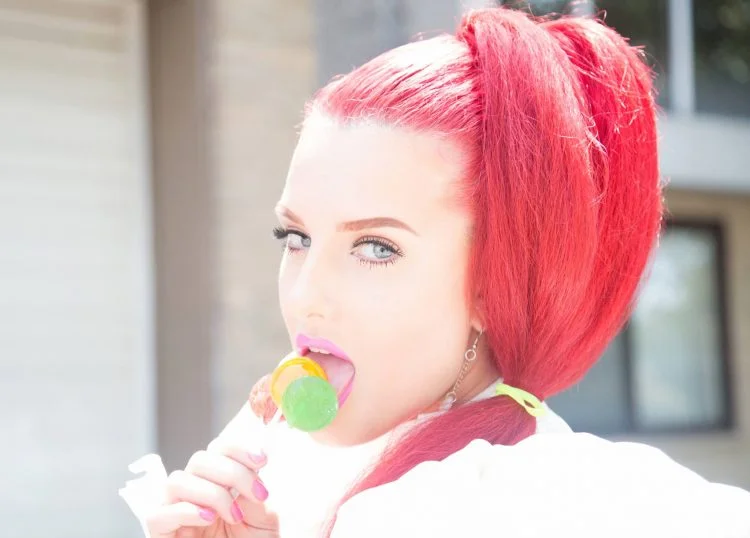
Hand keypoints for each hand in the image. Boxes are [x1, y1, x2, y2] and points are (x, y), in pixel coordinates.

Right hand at [143, 436, 277, 537]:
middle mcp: (193, 492)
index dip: (238, 448)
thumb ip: (253, 493)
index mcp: (217, 482)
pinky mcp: (159, 533)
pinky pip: (159, 513)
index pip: (218, 449)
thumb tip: (252, 466)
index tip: (263, 460)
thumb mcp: (262, 518)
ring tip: (233, 516)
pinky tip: (209, 519)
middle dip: (233, 472)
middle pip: (199, 459)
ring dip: (211, 493)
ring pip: (177, 480)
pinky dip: (186, 511)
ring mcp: (174, 511)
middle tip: (258, 494)